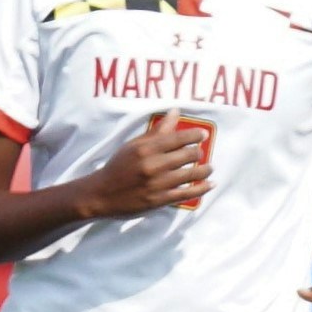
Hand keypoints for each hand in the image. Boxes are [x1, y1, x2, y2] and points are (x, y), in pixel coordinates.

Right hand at [85, 113, 216, 218]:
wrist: (101, 194)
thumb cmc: (118, 166)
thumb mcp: (134, 145)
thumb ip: (157, 130)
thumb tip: (176, 112)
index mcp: (146, 148)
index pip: (179, 138)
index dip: (195, 135)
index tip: (202, 134)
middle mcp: (153, 165)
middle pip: (189, 155)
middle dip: (199, 153)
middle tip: (199, 153)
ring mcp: (158, 184)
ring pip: (192, 174)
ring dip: (205, 170)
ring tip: (209, 167)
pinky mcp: (160, 200)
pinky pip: (187, 193)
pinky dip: (202, 189)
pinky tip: (210, 184)